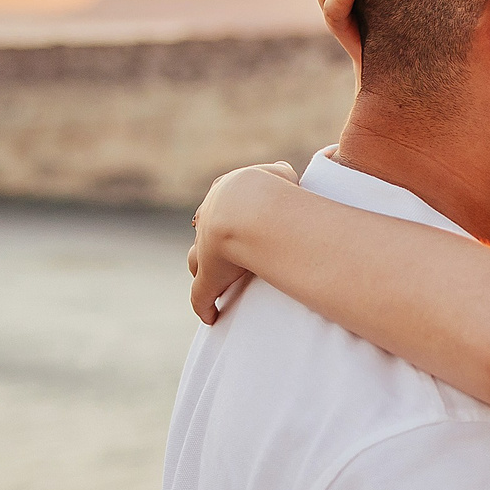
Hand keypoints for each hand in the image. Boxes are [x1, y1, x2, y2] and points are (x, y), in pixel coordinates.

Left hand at [186, 162, 297, 323]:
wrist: (249, 211)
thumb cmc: (269, 192)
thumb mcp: (280, 175)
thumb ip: (283, 174)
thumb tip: (292, 171)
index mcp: (226, 193)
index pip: (220, 202)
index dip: (225, 211)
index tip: (233, 219)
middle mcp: (210, 218)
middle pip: (203, 227)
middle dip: (209, 236)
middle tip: (221, 248)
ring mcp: (205, 248)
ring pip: (197, 259)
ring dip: (202, 267)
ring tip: (214, 281)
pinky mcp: (208, 278)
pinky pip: (202, 296)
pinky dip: (205, 306)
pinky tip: (210, 318)